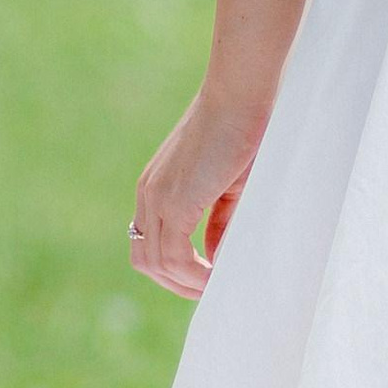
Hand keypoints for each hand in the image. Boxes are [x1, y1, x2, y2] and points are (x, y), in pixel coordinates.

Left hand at [129, 83, 265, 300]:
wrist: (240, 95)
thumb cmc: (242, 131)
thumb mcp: (228, 187)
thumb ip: (217, 222)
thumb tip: (215, 258)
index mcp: (156, 187)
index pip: (149, 242)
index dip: (174, 269)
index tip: (204, 278)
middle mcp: (149, 194)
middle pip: (144, 259)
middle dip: (175, 283)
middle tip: (207, 291)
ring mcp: (158, 197)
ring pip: (156, 263)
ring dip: (186, 284)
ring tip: (216, 288)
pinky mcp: (175, 201)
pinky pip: (175, 256)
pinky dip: (194, 275)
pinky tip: (217, 276)